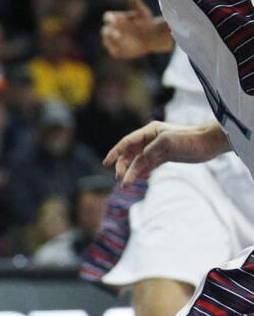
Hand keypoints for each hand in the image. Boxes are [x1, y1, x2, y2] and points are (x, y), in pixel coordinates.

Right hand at [101, 0, 168, 59]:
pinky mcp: (117, 51)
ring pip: (107, 41)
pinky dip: (116, 50)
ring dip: (111, 41)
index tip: (116, 20)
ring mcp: (113, 41)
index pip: (107, 17)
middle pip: (105, 30)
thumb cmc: (146, 22)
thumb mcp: (143, 12)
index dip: (110, 19)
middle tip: (118, 33)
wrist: (152, 37)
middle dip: (109, 32)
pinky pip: (113, 51)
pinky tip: (124, 48)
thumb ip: (136, 4)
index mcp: (115, 19)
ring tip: (120, 38)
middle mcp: (111, 29)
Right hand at [103, 120, 229, 185]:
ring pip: (139, 161)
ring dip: (132, 172)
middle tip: (119, 178)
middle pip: (130, 153)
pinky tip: (137, 178)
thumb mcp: (166, 142)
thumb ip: (150, 151)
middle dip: (123, 165)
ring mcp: (157, 148)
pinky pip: (149, 165)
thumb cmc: (188, 138)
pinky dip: (142, 172)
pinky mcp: (165, 157)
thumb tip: (139, 162)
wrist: (208, 143)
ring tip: (126, 184)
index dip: (115, 152)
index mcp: (148, 131)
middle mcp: (150, 139)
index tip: (106, 163)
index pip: (127, 142)